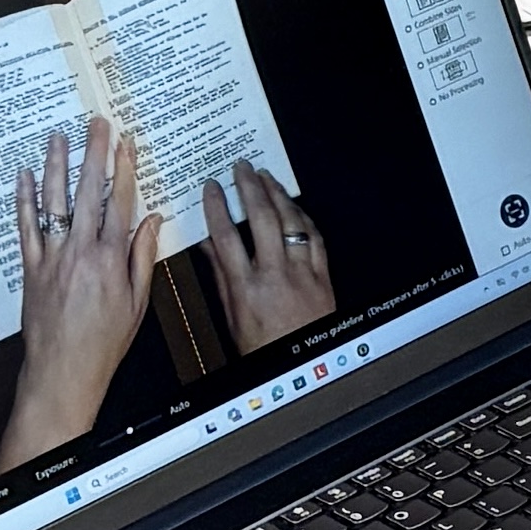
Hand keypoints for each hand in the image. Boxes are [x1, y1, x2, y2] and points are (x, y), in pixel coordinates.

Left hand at [0, 118, 162, 473]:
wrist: (63, 370)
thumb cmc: (104, 341)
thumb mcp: (137, 300)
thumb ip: (143, 256)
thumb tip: (153, 221)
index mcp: (110, 258)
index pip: (119, 201)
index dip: (123, 168)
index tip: (125, 142)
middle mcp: (80, 251)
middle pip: (86, 193)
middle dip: (91, 154)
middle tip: (94, 124)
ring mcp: (52, 257)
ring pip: (53, 203)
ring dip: (55, 167)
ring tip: (57, 138)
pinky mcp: (31, 268)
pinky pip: (26, 227)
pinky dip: (24, 201)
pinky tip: (24, 178)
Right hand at [199, 159, 333, 356]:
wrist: (302, 361)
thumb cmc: (263, 344)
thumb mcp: (231, 314)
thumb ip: (221, 276)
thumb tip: (208, 245)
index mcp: (245, 288)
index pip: (225, 237)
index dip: (216, 208)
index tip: (211, 188)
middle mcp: (274, 275)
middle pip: (261, 220)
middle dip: (249, 188)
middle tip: (241, 168)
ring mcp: (301, 272)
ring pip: (290, 222)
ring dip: (277, 194)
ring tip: (265, 177)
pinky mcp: (322, 273)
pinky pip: (313, 236)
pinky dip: (302, 216)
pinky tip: (293, 204)